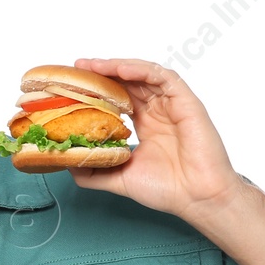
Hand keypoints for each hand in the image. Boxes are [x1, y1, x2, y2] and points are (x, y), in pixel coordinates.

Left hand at [66, 58, 247, 223]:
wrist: (196, 198)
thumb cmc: (167, 190)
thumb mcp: (119, 179)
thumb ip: (94, 171)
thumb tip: (67, 164)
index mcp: (145, 124)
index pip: (119, 97)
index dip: (98, 89)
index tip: (74, 85)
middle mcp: (158, 111)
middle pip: (128, 81)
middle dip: (102, 73)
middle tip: (78, 67)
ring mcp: (172, 105)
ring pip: (143, 74)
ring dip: (117, 67)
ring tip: (94, 65)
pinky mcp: (186, 102)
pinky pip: (163, 77)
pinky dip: (141, 70)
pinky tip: (121, 69)